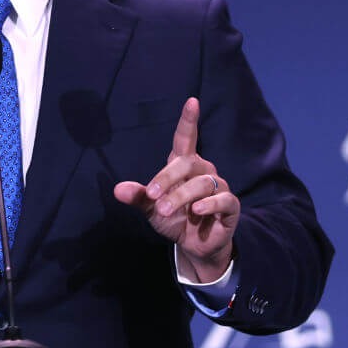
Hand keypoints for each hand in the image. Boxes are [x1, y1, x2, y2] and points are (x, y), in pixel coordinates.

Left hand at [113, 98, 239, 282]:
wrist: (193, 246)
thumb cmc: (174, 219)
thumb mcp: (152, 208)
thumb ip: (138, 197)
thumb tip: (117, 189)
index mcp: (184, 165)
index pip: (186, 138)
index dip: (189, 120)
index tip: (192, 101)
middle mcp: (203, 170)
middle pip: (187, 163)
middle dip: (167, 179)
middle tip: (153, 197)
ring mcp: (219, 187)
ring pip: (202, 183)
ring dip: (181, 196)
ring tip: (164, 210)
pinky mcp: (230, 206)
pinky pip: (223, 199)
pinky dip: (209, 204)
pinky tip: (197, 211)